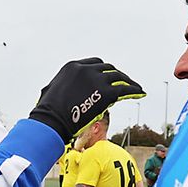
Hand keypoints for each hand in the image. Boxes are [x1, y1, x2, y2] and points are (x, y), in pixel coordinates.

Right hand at [29, 59, 144, 141]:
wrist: (52, 121)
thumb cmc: (47, 112)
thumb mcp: (51, 91)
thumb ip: (62, 86)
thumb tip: (60, 92)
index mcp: (73, 67)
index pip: (94, 64)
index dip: (103, 71)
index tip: (109, 77)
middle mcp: (86, 69)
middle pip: (108, 68)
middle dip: (118, 75)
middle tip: (125, 82)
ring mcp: (97, 79)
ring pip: (118, 77)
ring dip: (128, 82)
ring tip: (136, 88)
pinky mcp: (106, 92)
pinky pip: (125, 89)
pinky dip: (134, 90)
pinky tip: (140, 93)